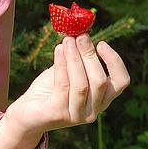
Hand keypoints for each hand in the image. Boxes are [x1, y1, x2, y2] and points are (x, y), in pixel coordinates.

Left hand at [0, 35, 129, 148]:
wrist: (26, 114)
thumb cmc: (49, 91)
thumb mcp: (67, 72)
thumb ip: (77, 58)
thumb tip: (80, 33)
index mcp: (101, 99)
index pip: (121, 82)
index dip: (115, 61)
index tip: (102, 43)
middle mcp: (93, 111)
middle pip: (100, 81)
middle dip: (90, 55)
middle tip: (80, 36)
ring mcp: (76, 115)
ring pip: (82, 84)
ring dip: (75, 59)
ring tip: (67, 41)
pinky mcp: (58, 114)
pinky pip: (63, 86)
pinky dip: (62, 65)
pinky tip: (58, 50)